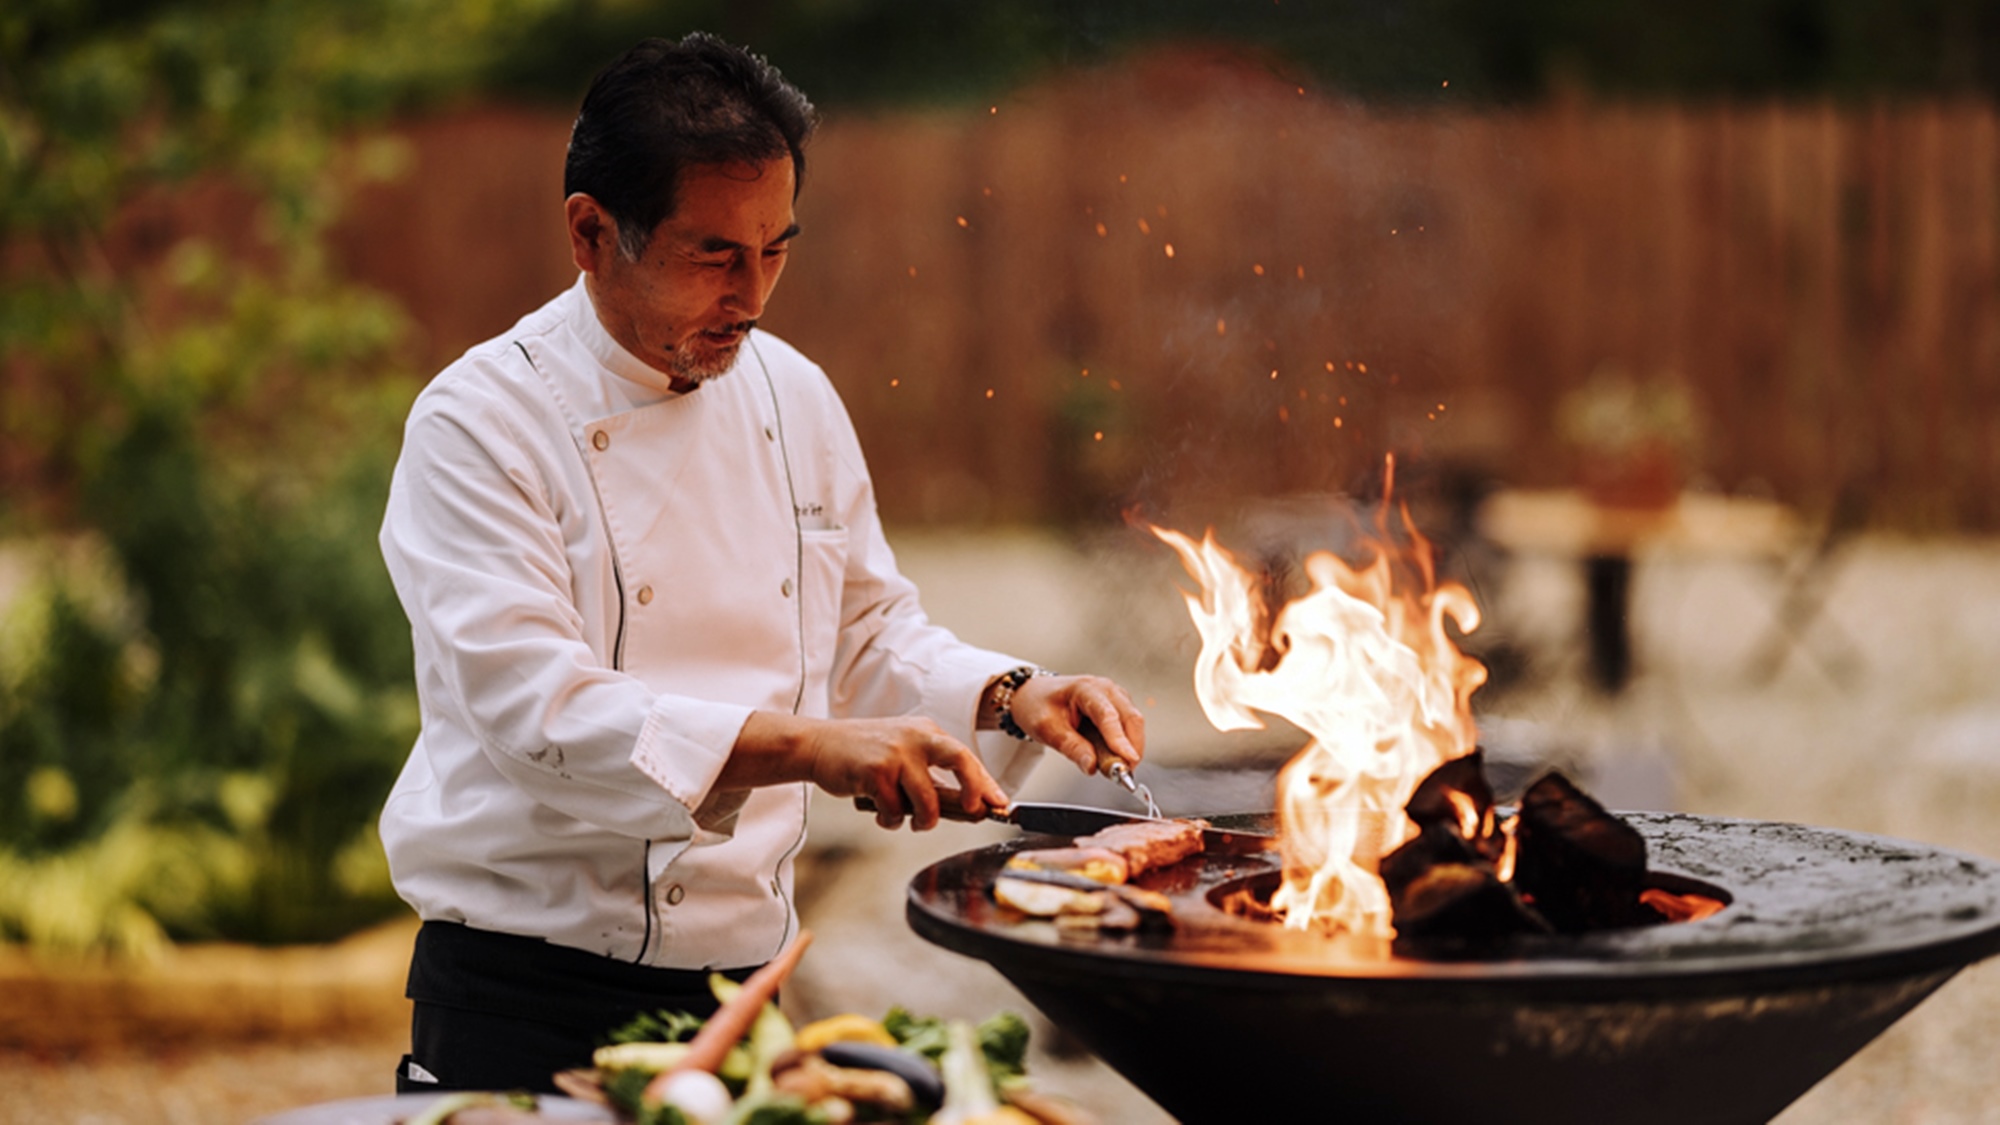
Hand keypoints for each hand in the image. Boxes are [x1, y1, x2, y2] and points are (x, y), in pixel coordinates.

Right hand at [799, 716, 1009, 831]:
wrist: (818, 745)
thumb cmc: (864, 756)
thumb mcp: (902, 753)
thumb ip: (930, 774)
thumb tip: (967, 805)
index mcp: (926, 731)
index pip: (965, 755)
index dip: (985, 781)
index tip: (1000, 803)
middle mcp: (915, 737)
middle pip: (960, 760)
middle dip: (974, 788)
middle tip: (975, 811)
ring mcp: (895, 753)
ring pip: (927, 801)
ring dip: (923, 821)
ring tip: (911, 821)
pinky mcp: (875, 771)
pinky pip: (894, 811)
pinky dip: (889, 820)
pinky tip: (879, 812)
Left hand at [1005, 673, 1146, 776]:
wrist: (1035, 695)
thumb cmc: (1039, 705)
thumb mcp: (1047, 729)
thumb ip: (1071, 747)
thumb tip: (1091, 765)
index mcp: (1085, 688)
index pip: (1108, 716)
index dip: (1120, 740)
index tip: (1127, 760)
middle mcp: (1105, 689)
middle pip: (1131, 718)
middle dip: (1132, 748)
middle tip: (1124, 773)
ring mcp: (1114, 697)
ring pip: (1134, 723)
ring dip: (1131, 747)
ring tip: (1116, 768)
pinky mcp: (1117, 707)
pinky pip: (1130, 727)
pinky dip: (1127, 744)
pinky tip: (1116, 757)